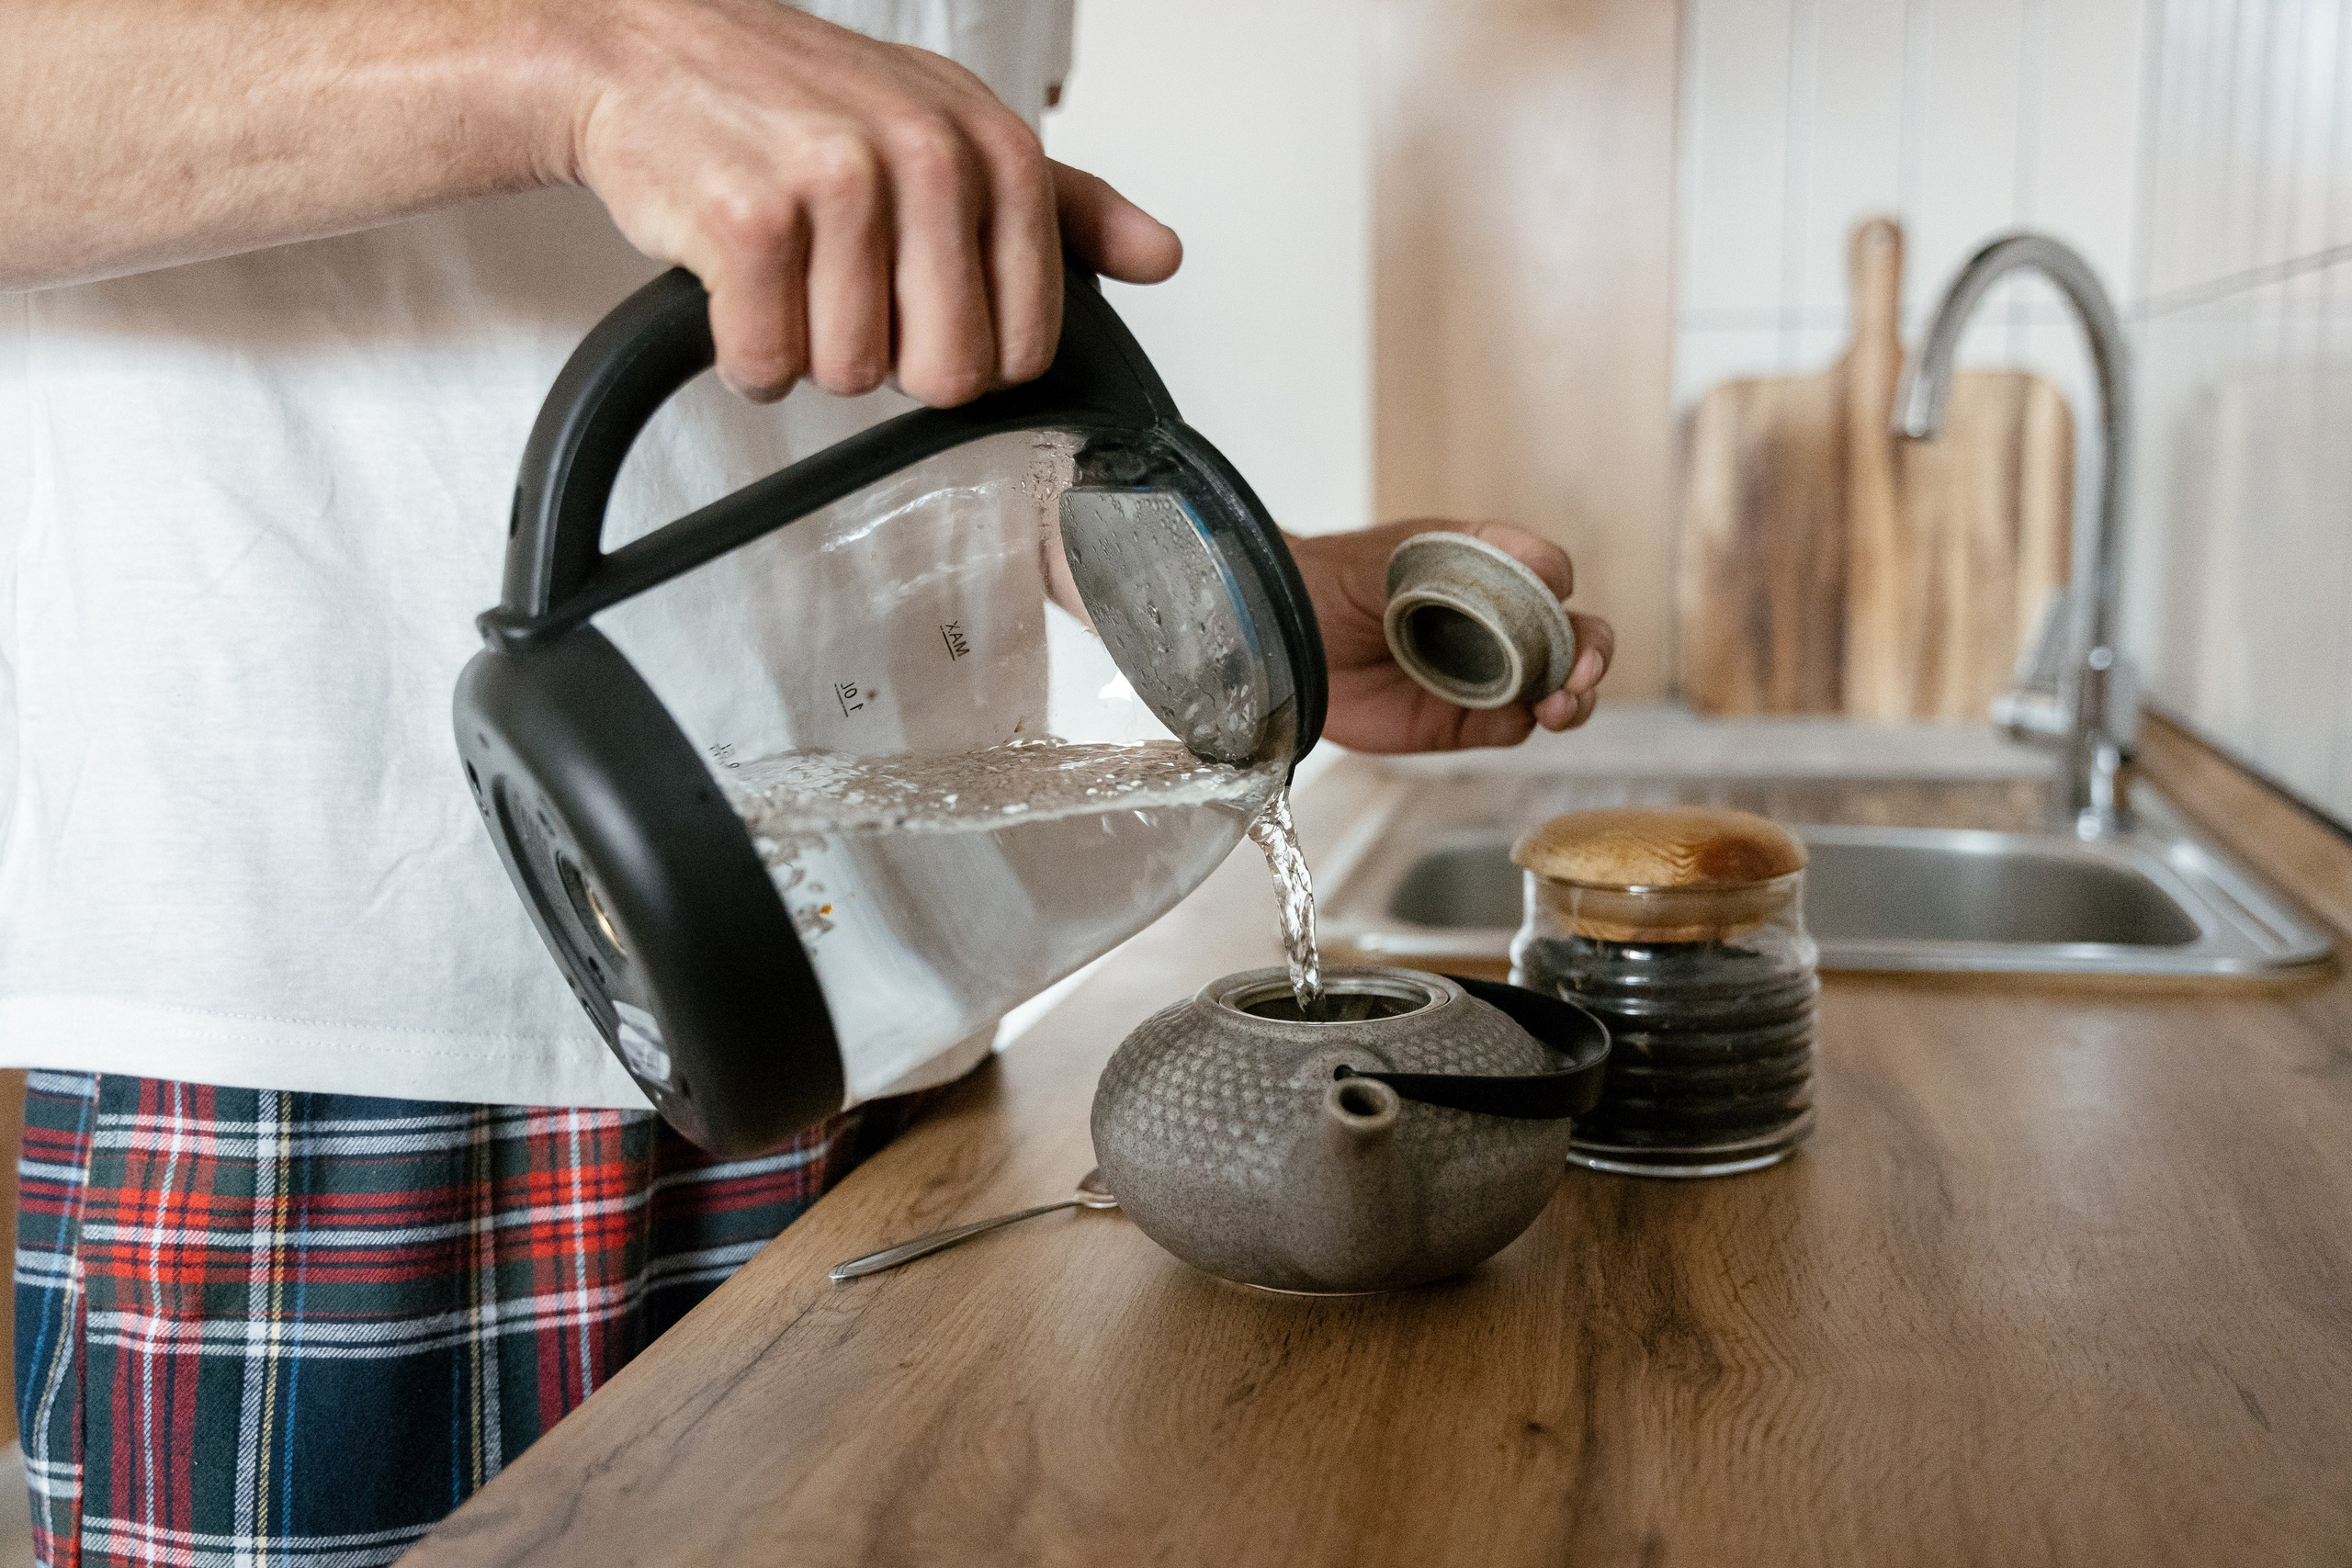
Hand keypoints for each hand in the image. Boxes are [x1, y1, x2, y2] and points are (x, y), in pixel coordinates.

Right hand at [569, 0, 1181, 405]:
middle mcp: (930, 158)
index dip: (964, 351)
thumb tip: (1160, 256)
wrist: (646, 50)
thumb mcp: (952, 130)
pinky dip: (743, 352)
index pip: (1027, 345)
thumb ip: (1065, 206)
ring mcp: (839, 185)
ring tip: (786, 272)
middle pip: (946, 376)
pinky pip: (767, 365)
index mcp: (996, 150)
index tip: (917, 300)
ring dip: (806, 349)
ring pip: (850, 376)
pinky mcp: (750, 222)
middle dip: (886, 359)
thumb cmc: (801, 103)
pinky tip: (735, 287)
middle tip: (844, 290)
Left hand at [1286, 521, 1613, 752]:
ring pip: (1554, 688)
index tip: (1552, 593)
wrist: (1272, 642)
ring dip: (1573, 696)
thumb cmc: (1325, 584)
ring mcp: (1481, 675)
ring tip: (1561, 705)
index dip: (1558, 582)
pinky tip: (1518, 719)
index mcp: (1483, 565)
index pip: (1547, 570)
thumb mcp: (1386, 560)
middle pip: (1572, 635)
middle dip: (1590, 652)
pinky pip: (1508, 728)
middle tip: (1581, 672)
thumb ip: (1454, 565)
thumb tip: (1531, 568)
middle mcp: (1493, 622)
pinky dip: (1523, 725)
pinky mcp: (1456, 723)